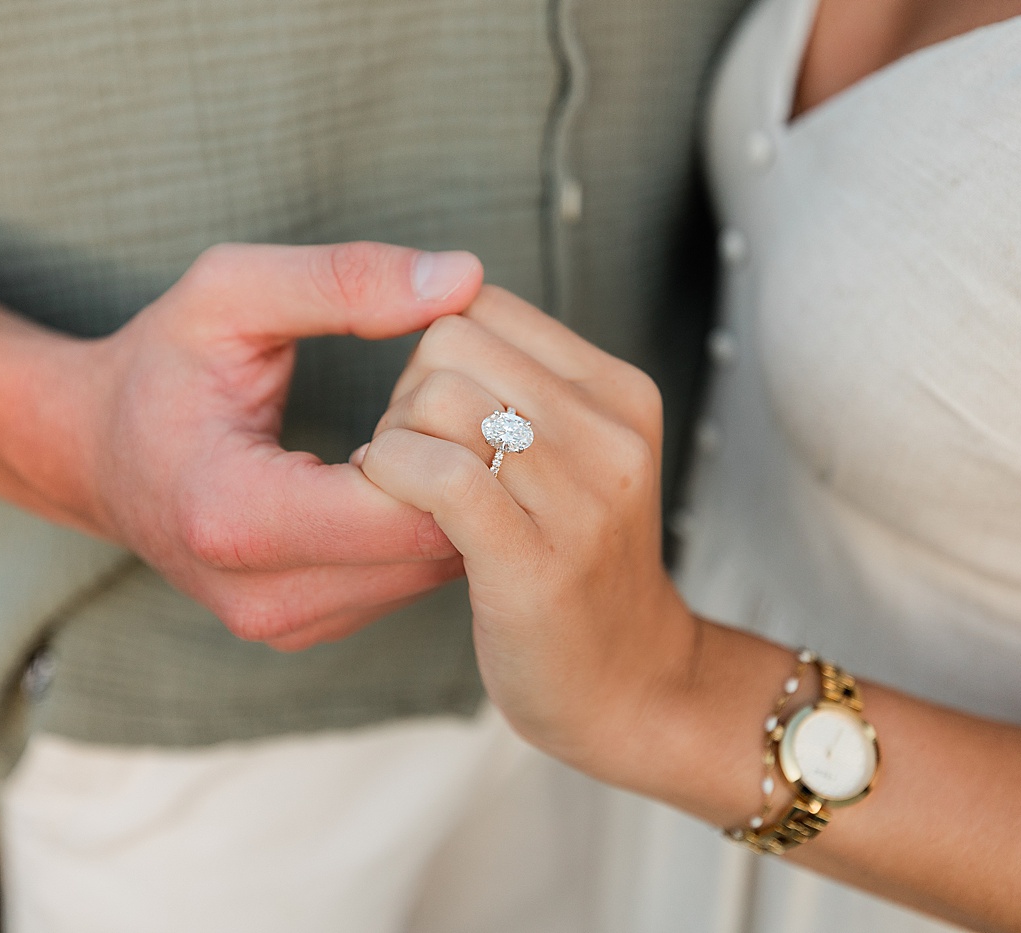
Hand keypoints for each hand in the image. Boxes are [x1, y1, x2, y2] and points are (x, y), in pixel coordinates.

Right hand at [79, 242, 482, 647]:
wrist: (92, 454)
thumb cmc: (161, 365)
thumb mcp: (232, 292)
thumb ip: (345, 279)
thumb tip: (465, 277)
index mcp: (235, 518)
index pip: (407, 506)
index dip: (445, 437)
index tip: (423, 381)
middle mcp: (263, 598)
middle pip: (431, 548)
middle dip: (459, 472)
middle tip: (434, 405)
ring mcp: (287, 627)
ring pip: (433, 573)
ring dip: (449, 503)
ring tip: (412, 437)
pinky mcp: (309, 630)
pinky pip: (411, 583)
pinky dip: (426, 527)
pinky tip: (399, 475)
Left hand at [355, 287, 699, 767]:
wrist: (630, 686)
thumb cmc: (575, 566)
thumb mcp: (575, 458)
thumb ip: (522, 389)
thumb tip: (435, 320)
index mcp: (619, 392)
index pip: (484, 305)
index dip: (434, 356)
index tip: (437, 423)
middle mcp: (612, 431)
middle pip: (453, 342)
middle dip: (406, 395)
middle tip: (415, 464)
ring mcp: (582, 497)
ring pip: (439, 398)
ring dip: (393, 442)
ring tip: (407, 493)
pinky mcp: (536, 561)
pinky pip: (438, 474)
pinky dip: (391, 477)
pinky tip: (396, 510)